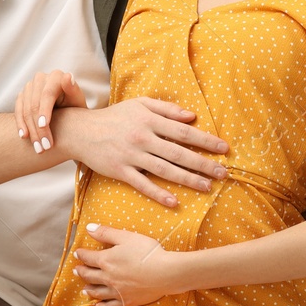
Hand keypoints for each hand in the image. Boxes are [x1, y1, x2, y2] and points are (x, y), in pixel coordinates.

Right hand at [15, 70, 86, 153]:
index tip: (44, 126)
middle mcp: (40, 78)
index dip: (44, 110)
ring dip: (31, 131)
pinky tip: (24, 137)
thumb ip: (73, 89)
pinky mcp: (22, 95)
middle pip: (34, 104)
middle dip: (38, 128)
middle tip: (44, 147)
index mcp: (55, 76)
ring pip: (25, 110)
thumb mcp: (77, 99)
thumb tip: (68, 76)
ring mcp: (29, 87)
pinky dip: (21, 125)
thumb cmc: (75, 105)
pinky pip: (18, 111)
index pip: (47, 94)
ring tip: (38, 148)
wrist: (68, 110)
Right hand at [53, 99, 229, 207]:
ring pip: (165, 170)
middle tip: (223, 172)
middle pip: (179, 153)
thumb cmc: (114, 117)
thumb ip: (166, 109)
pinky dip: (159, 194)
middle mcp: (143, 138)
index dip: (206, 140)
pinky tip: (174, 202)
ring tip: (207, 186)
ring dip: (188, 179)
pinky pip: (143, 184)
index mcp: (150, 120)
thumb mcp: (139, 104)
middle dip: (203, 164)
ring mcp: (132, 156)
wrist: (81, 131)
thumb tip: (192, 116)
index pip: (184, 132)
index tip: (224, 148)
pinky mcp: (121, 171)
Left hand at [73, 223, 184, 305]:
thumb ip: (106, 233)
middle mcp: (107, 277)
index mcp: (106, 260)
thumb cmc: (147, 252)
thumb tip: (88, 228)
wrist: (165, 273)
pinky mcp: (126, 301)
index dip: (81, 254)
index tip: (77, 253)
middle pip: (89, 275)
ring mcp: (116, 291)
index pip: (88, 257)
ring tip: (83, 289)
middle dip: (81, 272)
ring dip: (88, 289)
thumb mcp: (126, 237)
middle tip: (76, 270)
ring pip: (97, 292)